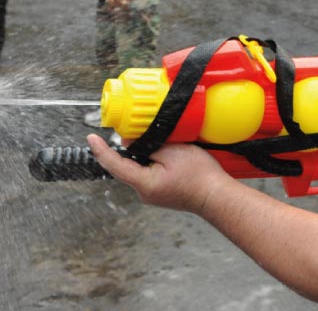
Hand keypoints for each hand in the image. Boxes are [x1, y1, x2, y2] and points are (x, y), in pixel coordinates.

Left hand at [87, 134, 229, 214]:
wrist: (217, 196)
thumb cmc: (200, 177)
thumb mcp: (173, 152)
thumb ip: (149, 145)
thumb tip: (133, 141)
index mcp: (143, 183)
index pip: (114, 164)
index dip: (101, 150)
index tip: (91, 138)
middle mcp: (144, 193)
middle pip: (126, 166)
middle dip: (128, 149)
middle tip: (131, 131)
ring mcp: (153, 195)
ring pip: (140, 170)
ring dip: (143, 155)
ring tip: (155, 142)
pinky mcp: (162, 193)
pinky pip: (151, 174)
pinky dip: (153, 162)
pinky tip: (165, 155)